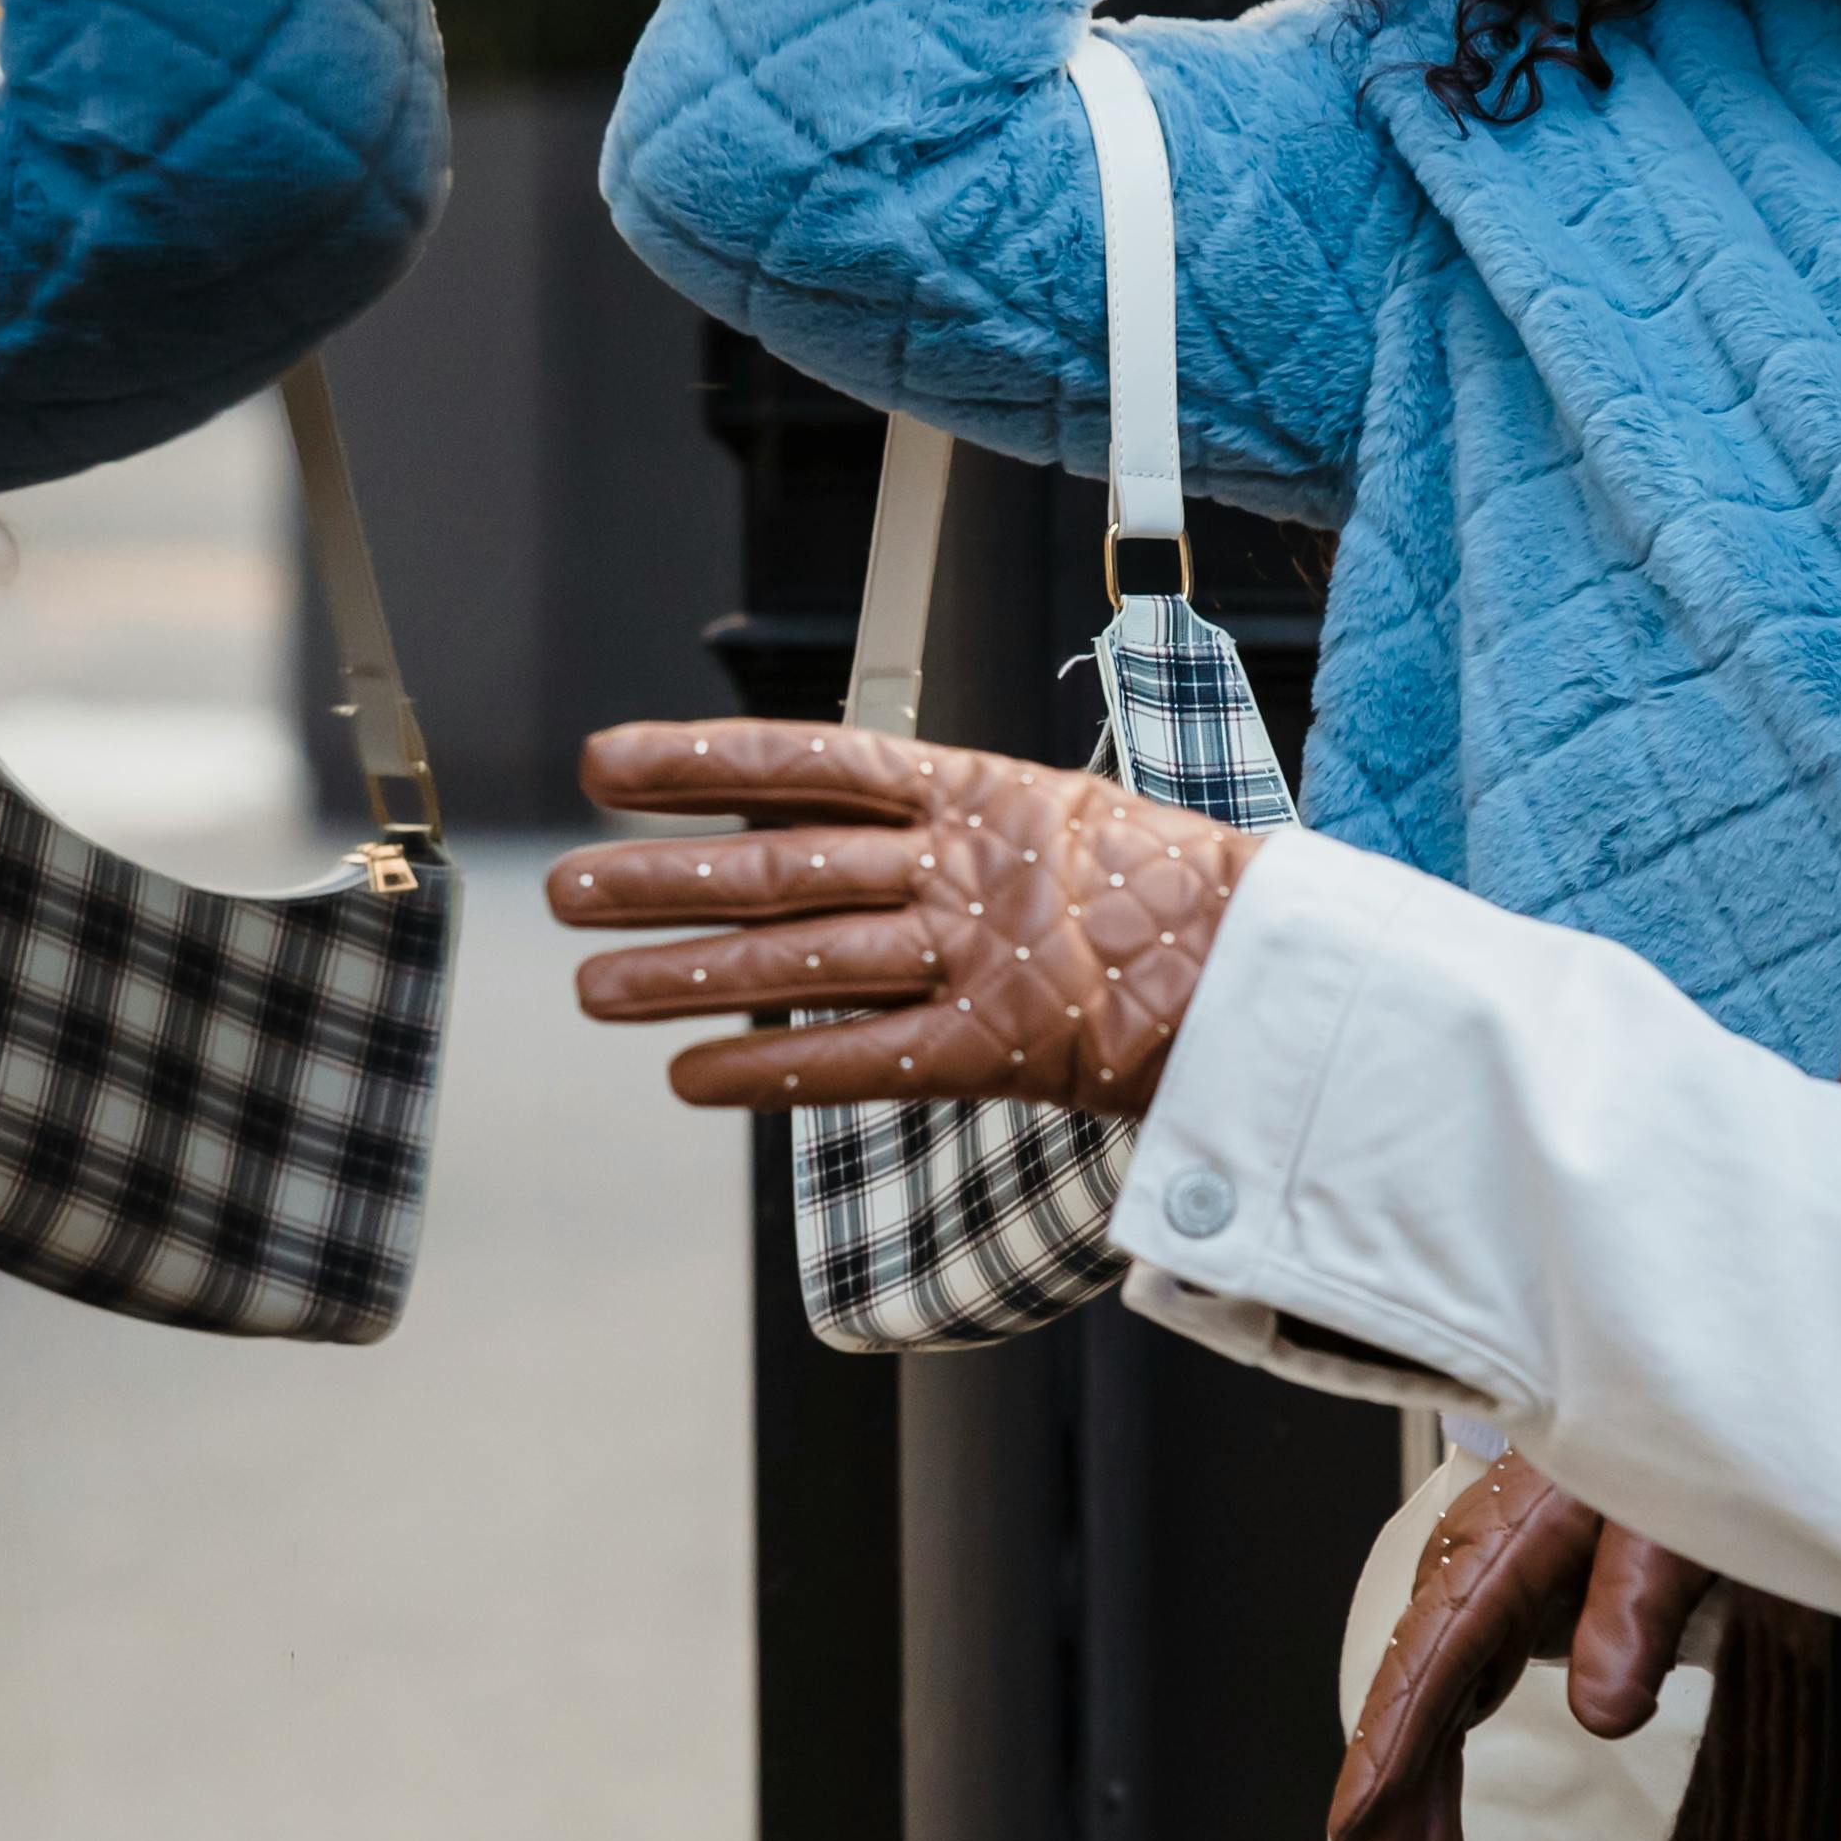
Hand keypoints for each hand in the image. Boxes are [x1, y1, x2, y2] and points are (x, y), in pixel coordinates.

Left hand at [553, 720, 1253, 1121]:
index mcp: (972, 788)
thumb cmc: (1156, 892)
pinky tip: (691, 1078)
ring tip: (594, 987)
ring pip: (801, 962)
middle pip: (779, 866)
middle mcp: (961, 864)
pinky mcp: (1000, 1048)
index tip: (605, 764)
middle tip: (564, 889)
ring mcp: (979, 955)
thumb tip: (800, 817)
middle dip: (658, 878)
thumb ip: (931, 820)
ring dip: (684, 977)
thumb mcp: (1044, 814)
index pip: (807, 761)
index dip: (699, 761)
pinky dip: (769, 1070)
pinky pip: (861, 1060)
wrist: (1276, 968)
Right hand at [1324, 1452, 1713, 1840]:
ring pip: (1428, 1728)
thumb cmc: (1669, 1446)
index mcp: (1496, 1547)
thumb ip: (1633, 1607)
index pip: (1428, 1661)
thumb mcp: (1671, 1522)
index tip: (1353, 1828)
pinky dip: (1438, 1790)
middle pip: (1411, 1711)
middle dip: (1383, 1822)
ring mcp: (1480, 1603)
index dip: (1386, 1750)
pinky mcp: (1503, 1620)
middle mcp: (1468, 1579)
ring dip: (1410, 1827)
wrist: (1672, 1399)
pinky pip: (1457, 1715)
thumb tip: (1604, 1720)